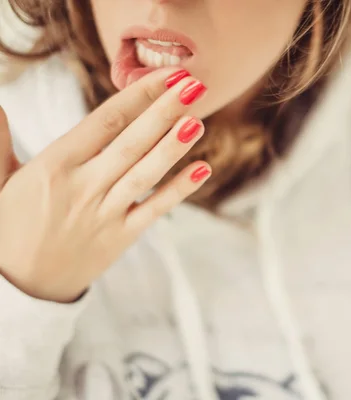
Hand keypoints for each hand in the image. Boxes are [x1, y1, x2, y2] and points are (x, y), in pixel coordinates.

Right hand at [0, 68, 209, 302]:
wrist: (14, 288)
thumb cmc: (7, 229)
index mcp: (54, 165)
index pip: (105, 120)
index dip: (139, 95)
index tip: (166, 76)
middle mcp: (82, 186)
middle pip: (131, 141)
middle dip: (164, 110)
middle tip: (193, 84)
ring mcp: (103, 214)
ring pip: (145, 173)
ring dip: (174, 146)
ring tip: (198, 120)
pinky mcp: (118, 239)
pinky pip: (152, 211)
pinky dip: (178, 191)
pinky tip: (202, 170)